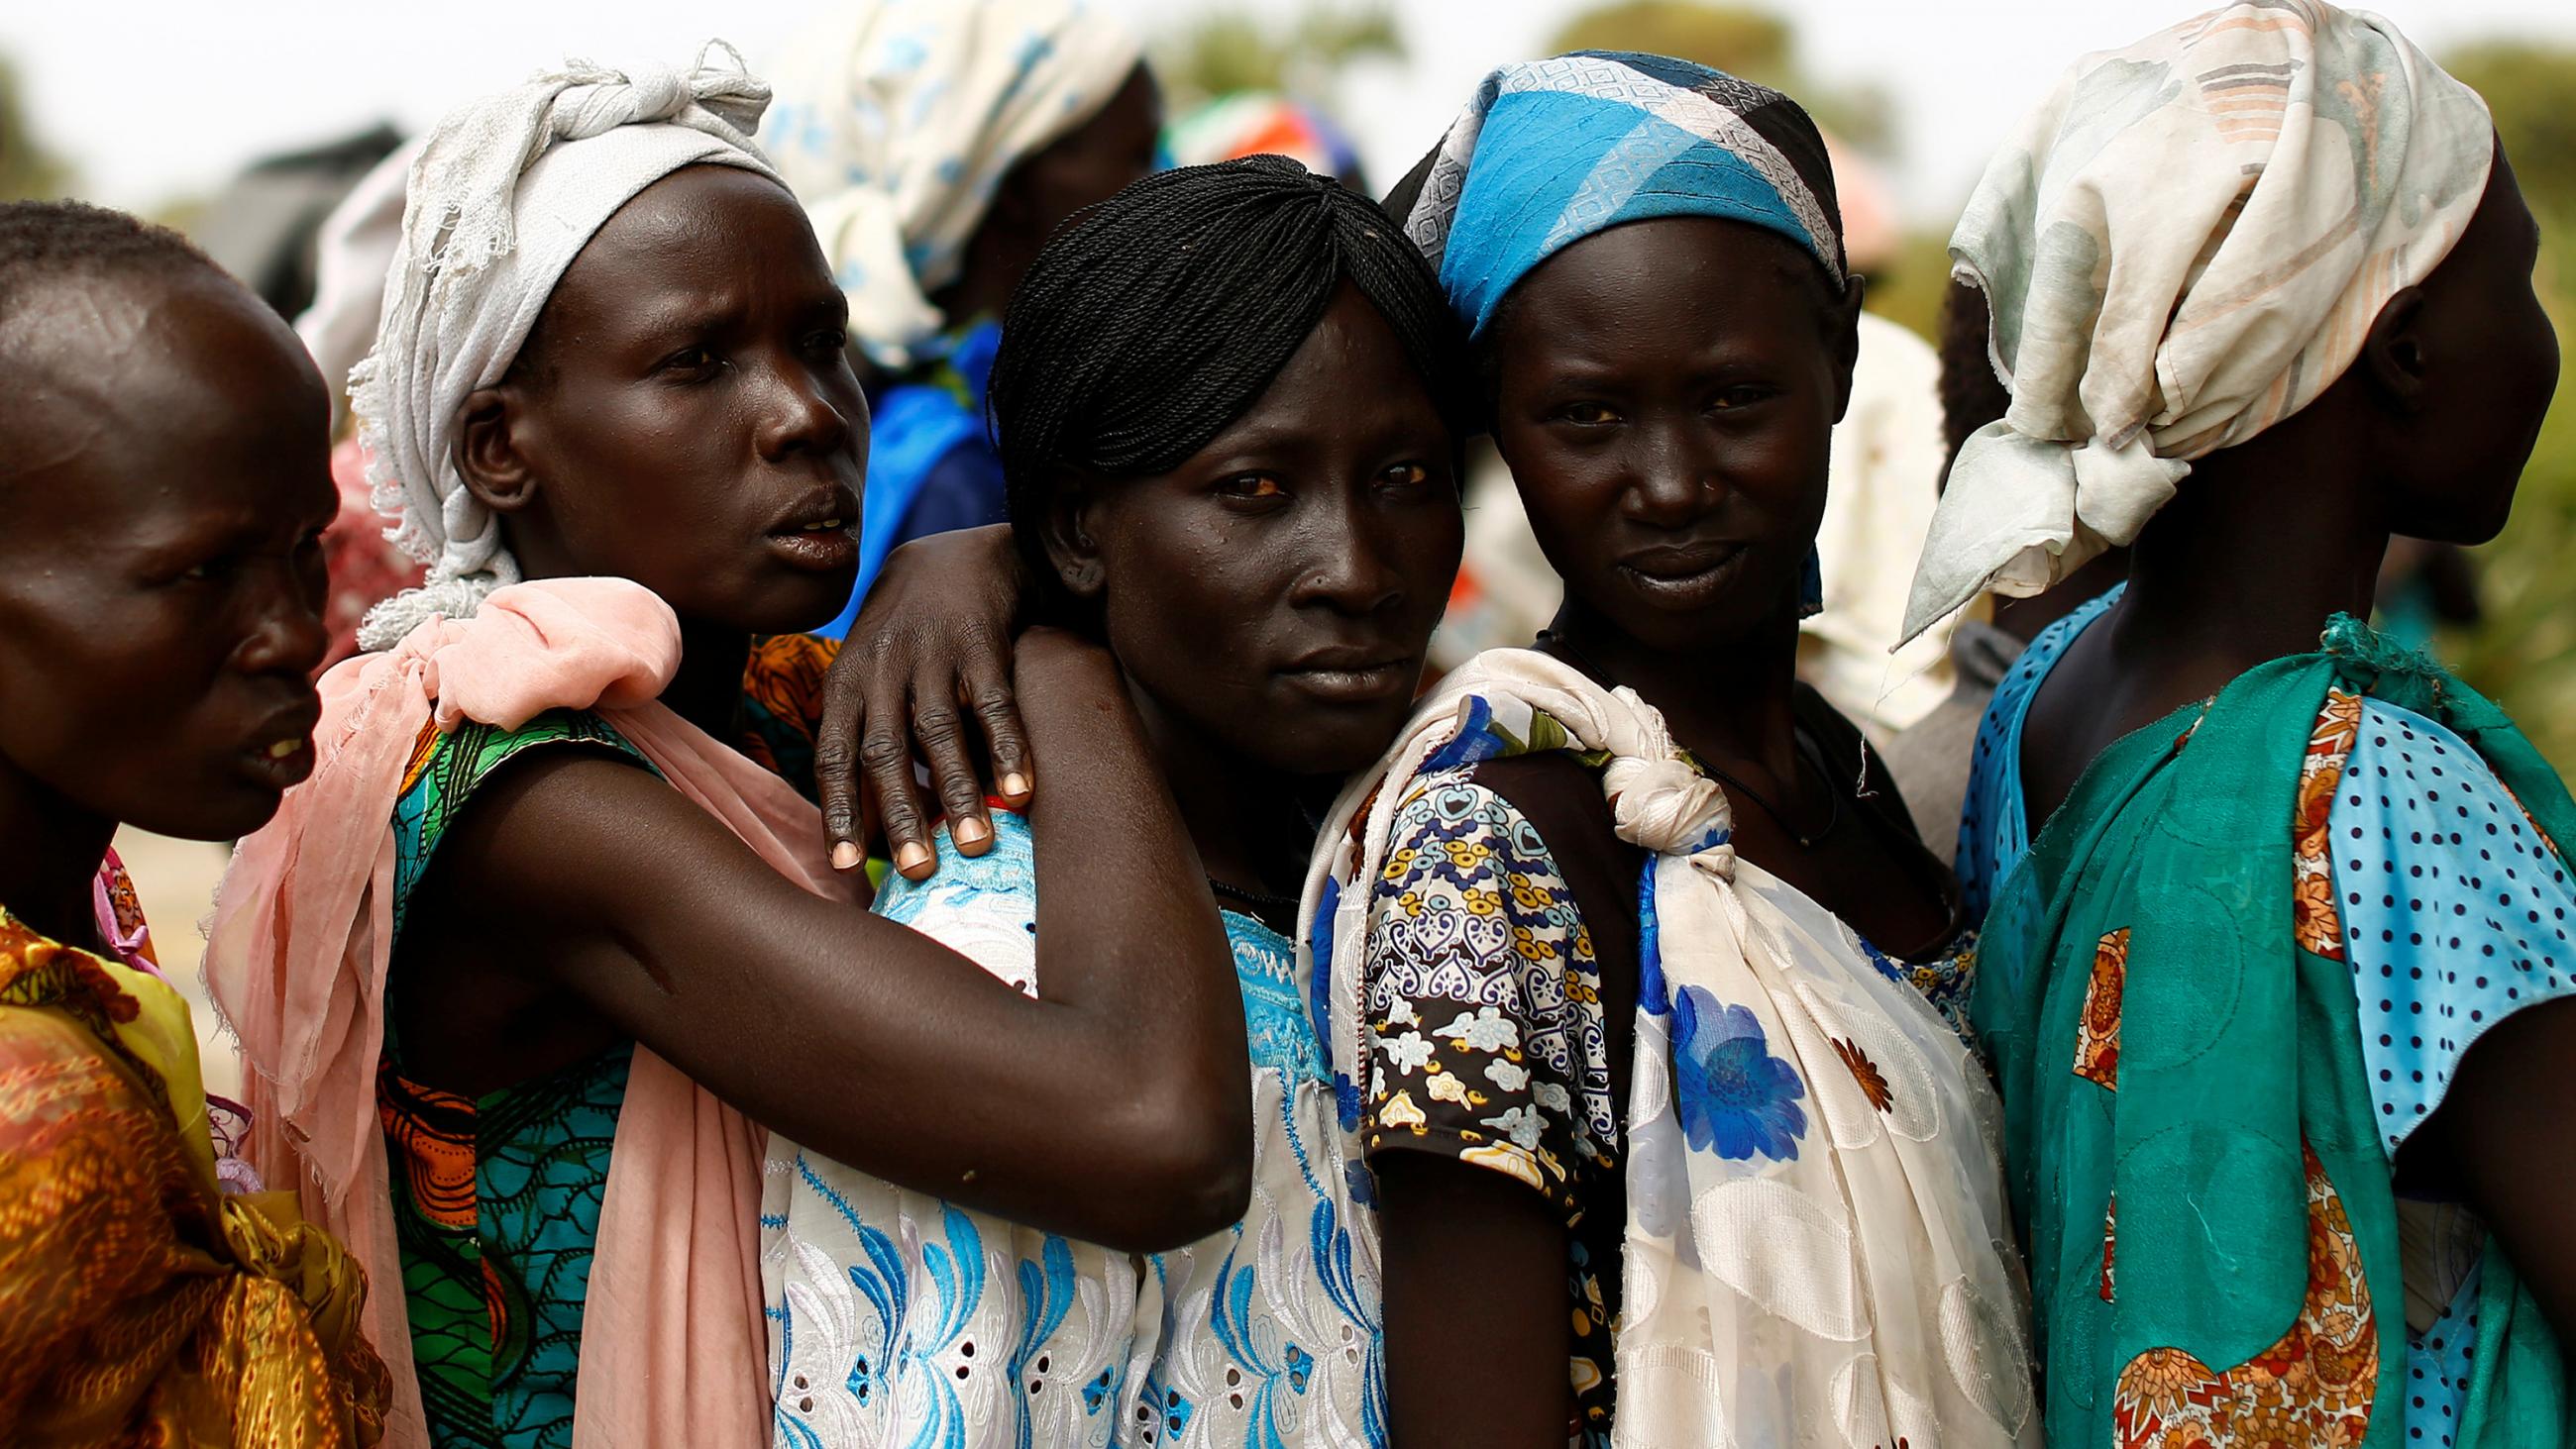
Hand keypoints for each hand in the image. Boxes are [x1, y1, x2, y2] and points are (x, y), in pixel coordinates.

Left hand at [816, 525, 1032, 878]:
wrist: (954, 558)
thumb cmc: (908, 638)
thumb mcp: (870, 674)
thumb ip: (868, 737)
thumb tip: (872, 828)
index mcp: (847, 683)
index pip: (834, 756)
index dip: (839, 811)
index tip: (845, 867)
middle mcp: (882, 669)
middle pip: (884, 751)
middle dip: (900, 815)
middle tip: (917, 871)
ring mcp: (931, 654)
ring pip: (939, 733)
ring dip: (958, 792)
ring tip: (975, 844)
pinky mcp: (980, 643)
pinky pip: (994, 704)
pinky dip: (1007, 748)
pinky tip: (1022, 792)